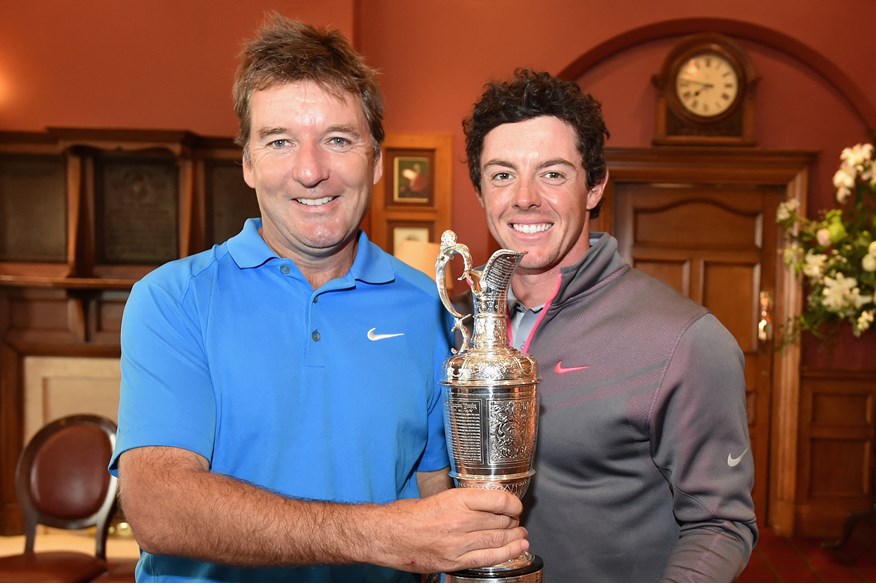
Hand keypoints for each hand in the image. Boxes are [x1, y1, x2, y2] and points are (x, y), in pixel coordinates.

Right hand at [361, 487, 528, 573]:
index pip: (498, 499)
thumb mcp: (437, 497)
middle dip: (512, 521)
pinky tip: (516, 550)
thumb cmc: (406, 515)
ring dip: (514, 538)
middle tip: (516, 521)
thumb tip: (485, 504)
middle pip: (500, 521)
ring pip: (497, 540)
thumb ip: (462, 501)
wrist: (387, 535)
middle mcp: (460, 521)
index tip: (515, 505)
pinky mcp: (454, 561)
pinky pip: (487, 558)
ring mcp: (458, 544)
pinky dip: (506, 554)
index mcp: (456, 500)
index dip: (512, 503)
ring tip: (521, 535)